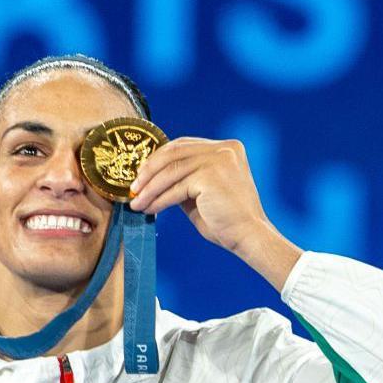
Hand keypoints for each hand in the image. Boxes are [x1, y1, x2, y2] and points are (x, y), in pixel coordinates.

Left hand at [128, 137, 271, 254]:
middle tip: (133, 188)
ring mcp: (219, 160)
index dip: (158, 158)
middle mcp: (224, 149)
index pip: (182, 145)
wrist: (249, 237)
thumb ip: (183, 178)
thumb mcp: (201, 192)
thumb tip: (150, 176)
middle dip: (149, 171)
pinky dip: (159, 199)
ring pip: (171, 171)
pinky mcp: (211, 176)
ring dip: (149, 189)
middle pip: (173, 153)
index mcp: (227, 148)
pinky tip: (150, 209)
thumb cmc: (226, 219)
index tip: (141, 175)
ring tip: (137, 202)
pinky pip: (176, 187)